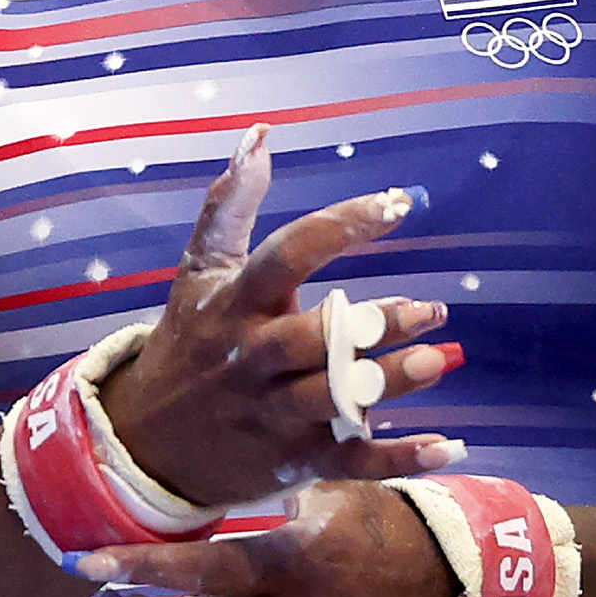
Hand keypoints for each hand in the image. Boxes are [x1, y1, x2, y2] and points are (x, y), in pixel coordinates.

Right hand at [98, 127, 463, 507]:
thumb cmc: (190, 337)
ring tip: (437, 360)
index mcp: (234, 303)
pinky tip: (447, 444)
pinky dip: (399, 458)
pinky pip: (351, 463)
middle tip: (432, 308)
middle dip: (372, 325)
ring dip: (387, 383)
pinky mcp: (292, 459)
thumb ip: (230, 203)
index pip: (288, 256)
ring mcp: (272, 412)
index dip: (342, 227)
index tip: (397, 204)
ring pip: (334, 399)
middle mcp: (252, 356)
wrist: (149, 437)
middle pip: (313, 339)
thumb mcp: (199, 270)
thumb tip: (260, 133)